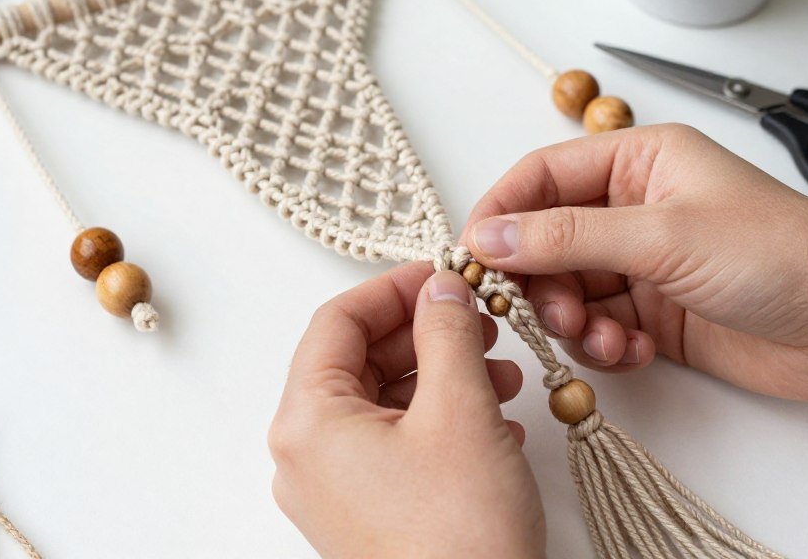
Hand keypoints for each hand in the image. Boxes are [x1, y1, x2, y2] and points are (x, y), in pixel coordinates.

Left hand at [269, 264, 545, 558]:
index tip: (442, 274)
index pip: (338, 321)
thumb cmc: (458, 538)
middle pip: (360, 359)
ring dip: (442, 375)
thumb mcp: (460, 410)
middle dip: (426, 333)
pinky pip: (395, 442)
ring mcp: (334, 489)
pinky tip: (493, 421)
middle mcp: (307, 454)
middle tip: (478, 317)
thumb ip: (447, 333)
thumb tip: (441, 286)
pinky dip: (440, 418)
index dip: (393, 288)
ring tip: (500, 372)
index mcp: (307, 422)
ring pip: (383, 401)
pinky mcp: (366, 513)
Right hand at [464, 123, 807, 403]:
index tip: (471, 255)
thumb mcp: (662, 235)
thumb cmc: (781, 255)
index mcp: (637, 162)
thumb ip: (566, 236)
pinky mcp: (654, 312)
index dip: (501, 212)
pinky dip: (603, 343)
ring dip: (572, 318)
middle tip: (540, 311)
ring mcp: (643, 262)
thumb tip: (487, 235)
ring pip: (567, 288)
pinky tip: (635, 349)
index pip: (541, 176)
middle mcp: (633, 208)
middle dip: (538, 279)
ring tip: (602, 334)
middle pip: (546, 238)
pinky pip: (597, 325)